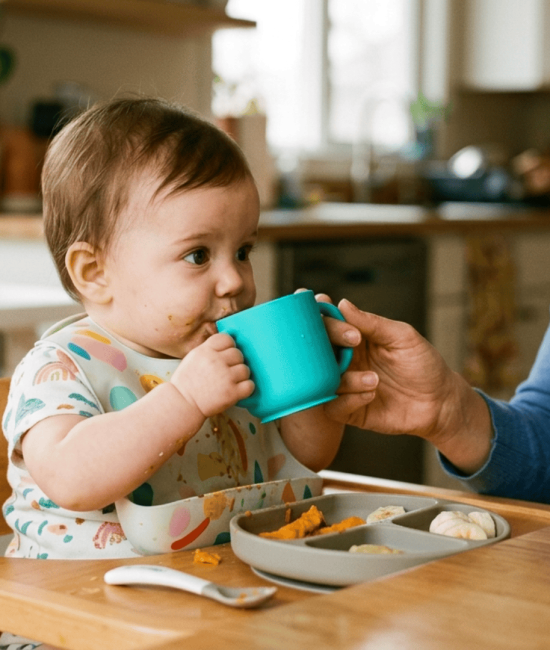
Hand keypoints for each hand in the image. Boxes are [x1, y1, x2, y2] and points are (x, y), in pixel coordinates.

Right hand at [171, 333, 253, 418]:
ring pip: (245, 369)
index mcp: (205, 351)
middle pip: (238, 354)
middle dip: (234, 362)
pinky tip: (237, 390)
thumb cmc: (187, 382)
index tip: (225, 355)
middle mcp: (216, 361)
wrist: (182, 403)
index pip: (227, 338)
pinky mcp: (232, 393)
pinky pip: (250, 385)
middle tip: (227, 371)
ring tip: (230, 381)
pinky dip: (246, 388)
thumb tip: (228, 345)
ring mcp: (225, 377)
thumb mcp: (193, 357)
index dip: (228, 346)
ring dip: (240, 376)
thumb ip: (210, 350)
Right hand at [322, 298, 462, 441]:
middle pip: (316, 352)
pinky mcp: (350, 411)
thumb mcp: (402, 337)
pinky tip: (372, 394)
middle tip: (352, 344)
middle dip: (326, 348)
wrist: (440, 402)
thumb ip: (372, 323)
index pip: (327, 325)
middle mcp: (345, 361)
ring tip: (375, 379)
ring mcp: (346, 386)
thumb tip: (342, 304)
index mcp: (354, 339)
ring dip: (347, 379)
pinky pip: (333, 407)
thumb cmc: (423, 364)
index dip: (325, 321)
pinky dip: (349, 400)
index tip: (341, 324)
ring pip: (323, 381)